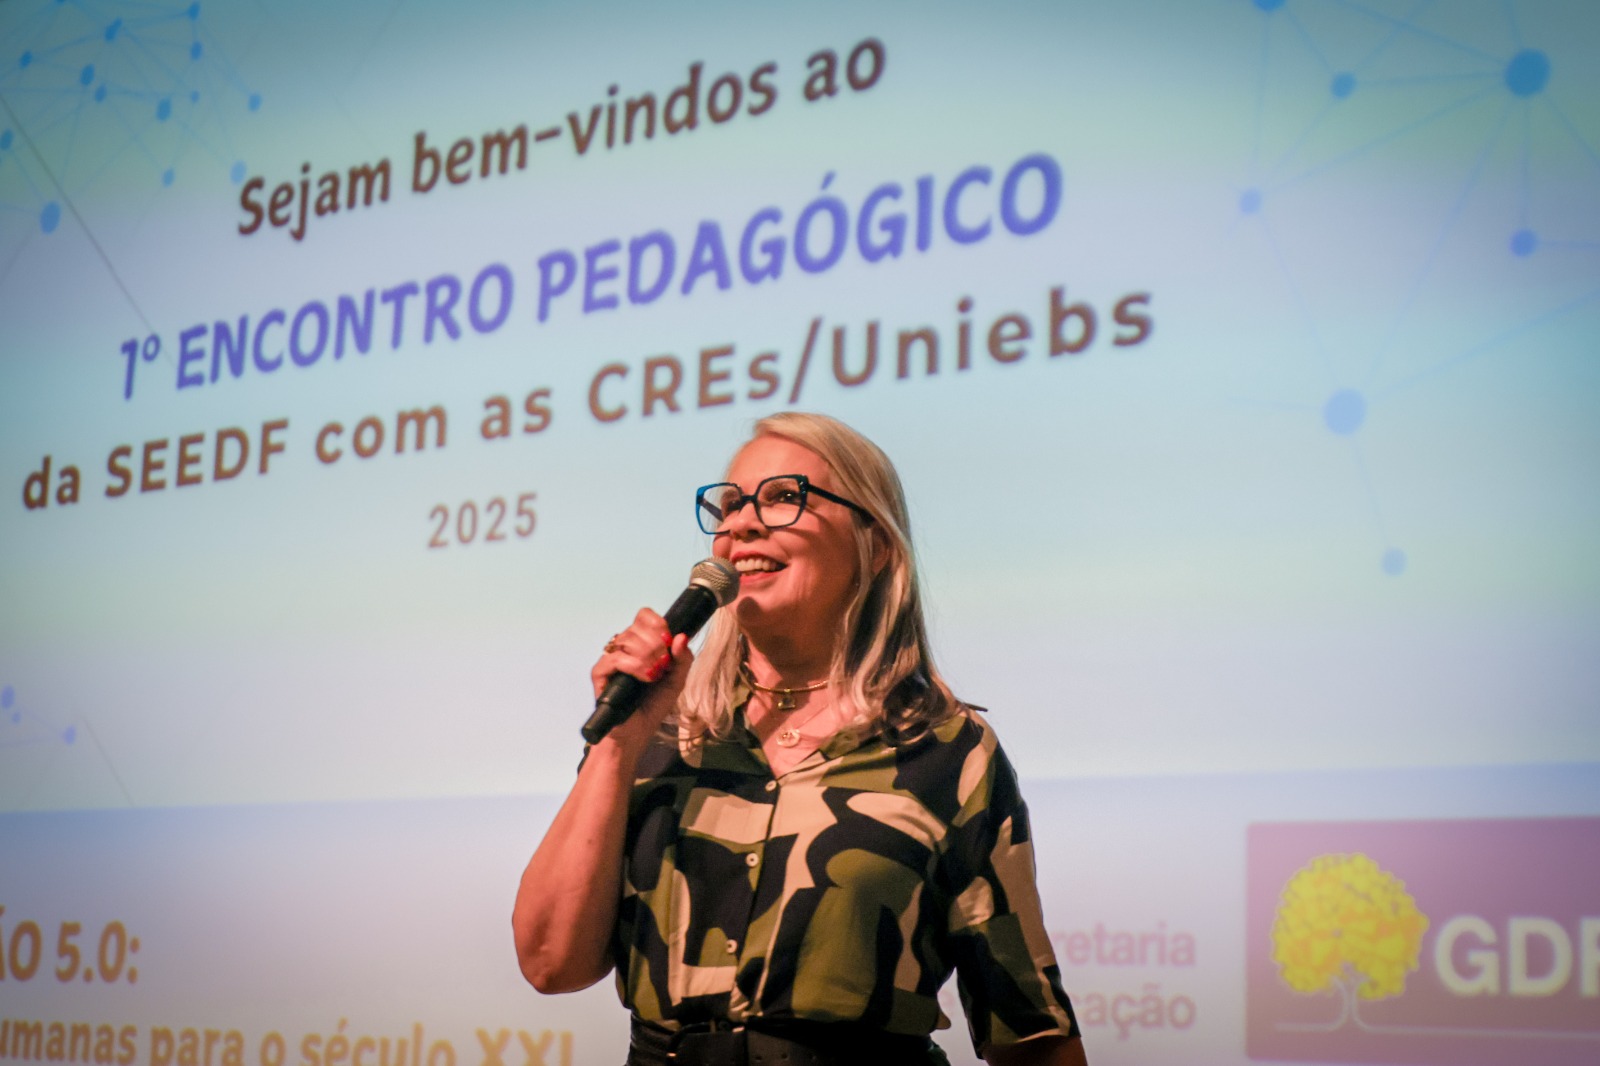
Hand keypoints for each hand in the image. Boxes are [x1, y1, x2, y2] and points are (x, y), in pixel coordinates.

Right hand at [589, 608, 693, 751]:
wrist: (637, 733)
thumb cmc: (654, 706)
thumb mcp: (676, 681)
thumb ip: (683, 659)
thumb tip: (681, 636)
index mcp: (641, 644)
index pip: (644, 616)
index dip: (657, 624)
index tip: (669, 640)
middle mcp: (623, 648)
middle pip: (637, 626)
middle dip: (657, 644)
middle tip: (664, 665)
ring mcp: (610, 659)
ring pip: (626, 639)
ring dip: (648, 655)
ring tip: (655, 674)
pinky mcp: (600, 673)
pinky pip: (615, 658)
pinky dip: (634, 665)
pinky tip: (645, 678)